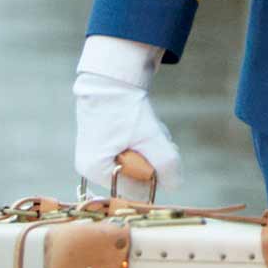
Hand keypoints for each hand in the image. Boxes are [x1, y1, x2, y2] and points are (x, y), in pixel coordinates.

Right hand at [73, 37, 182, 199]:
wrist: (113, 77)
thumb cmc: (125, 108)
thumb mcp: (150, 137)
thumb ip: (165, 164)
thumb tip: (175, 185)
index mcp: (95, 170)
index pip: (131, 191)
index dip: (152, 177)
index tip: (163, 157)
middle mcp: (91, 166)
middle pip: (134, 176)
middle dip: (153, 159)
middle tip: (160, 141)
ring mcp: (97, 153)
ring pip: (137, 161)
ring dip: (152, 147)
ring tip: (153, 129)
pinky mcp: (105, 141)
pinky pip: (132, 150)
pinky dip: (145, 140)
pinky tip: (148, 126)